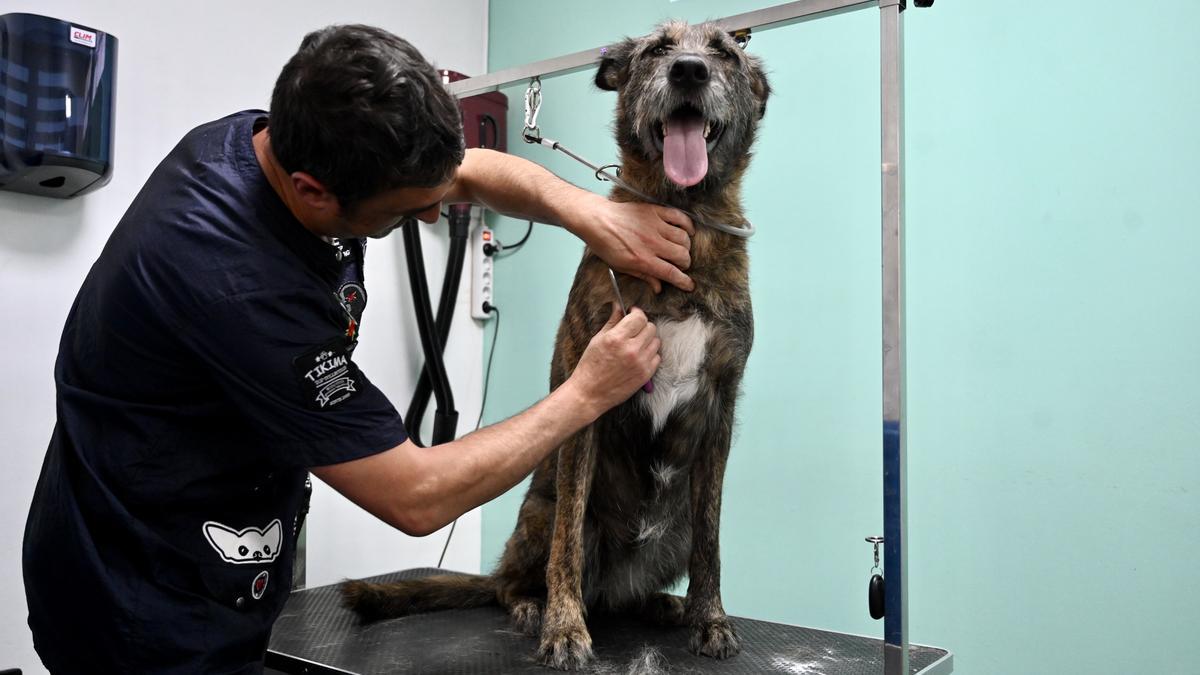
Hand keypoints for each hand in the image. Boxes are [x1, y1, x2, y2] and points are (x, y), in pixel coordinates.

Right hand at [570, 303, 660, 413]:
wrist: (590, 393)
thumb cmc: (590, 366)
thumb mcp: (597, 340)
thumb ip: (612, 322)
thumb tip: (619, 306)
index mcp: (617, 338)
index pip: (639, 317)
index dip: (636, 313)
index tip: (632, 314)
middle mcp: (631, 349)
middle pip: (650, 327)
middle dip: (642, 326)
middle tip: (633, 331)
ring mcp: (641, 363)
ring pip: (656, 341)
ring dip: (647, 340)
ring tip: (635, 345)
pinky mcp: (646, 375)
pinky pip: (657, 357)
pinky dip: (650, 355)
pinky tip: (638, 357)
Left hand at [574, 196, 694, 292]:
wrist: (596, 220)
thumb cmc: (606, 244)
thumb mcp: (621, 266)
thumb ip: (643, 276)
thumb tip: (658, 287)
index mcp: (644, 260)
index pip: (672, 273)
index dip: (684, 281)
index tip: (689, 285)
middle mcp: (653, 244)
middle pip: (682, 256)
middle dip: (685, 264)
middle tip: (681, 265)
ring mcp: (655, 226)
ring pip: (683, 238)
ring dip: (686, 247)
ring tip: (681, 249)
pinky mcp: (655, 211)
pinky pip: (679, 217)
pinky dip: (687, 225)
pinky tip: (688, 231)